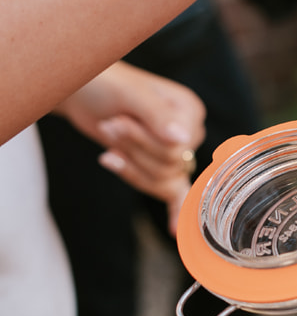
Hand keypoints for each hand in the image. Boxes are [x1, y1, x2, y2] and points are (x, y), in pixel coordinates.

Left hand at [56, 62, 205, 233]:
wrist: (86, 91)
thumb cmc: (106, 84)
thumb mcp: (130, 94)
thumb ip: (157, 116)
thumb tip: (181, 141)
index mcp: (190, 112)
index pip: (176, 149)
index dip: (143, 142)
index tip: (115, 121)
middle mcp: (189, 134)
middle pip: (169, 167)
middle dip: (133, 151)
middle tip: (109, 126)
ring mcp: (176, 152)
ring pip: (162, 181)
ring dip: (130, 165)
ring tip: (110, 139)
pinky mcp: (159, 166)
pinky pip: (174, 193)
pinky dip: (175, 210)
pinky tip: (174, 230)